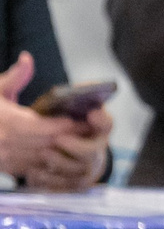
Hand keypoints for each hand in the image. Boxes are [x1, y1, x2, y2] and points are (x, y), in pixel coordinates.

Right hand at [0, 52, 100, 188]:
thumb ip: (15, 77)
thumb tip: (28, 58)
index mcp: (9, 121)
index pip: (46, 127)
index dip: (67, 125)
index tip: (82, 120)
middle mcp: (9, 142)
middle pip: (50, 144)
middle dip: (72, 139)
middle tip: (90, 133)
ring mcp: (8, 158)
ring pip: (46, 159)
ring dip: (65, 153)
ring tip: (82, 144)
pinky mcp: (8, 169)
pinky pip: (37, 170)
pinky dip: (51, 164)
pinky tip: (62, 157)